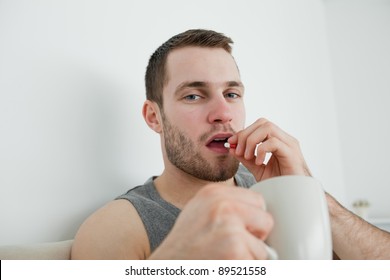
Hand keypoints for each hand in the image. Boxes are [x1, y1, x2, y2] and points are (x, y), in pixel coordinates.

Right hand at [149, 184, 273, 259]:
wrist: (168, 266)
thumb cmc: (184, 245)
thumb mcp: (200, 211)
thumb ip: (226, 205)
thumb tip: (258, 212)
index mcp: (214, 193)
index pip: (257, 201)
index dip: (252, 219)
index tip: (236, 229)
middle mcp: (223, 205)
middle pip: (266, 219)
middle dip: (256, 237)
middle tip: (232, 246)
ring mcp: (229, 227)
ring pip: (263, 247)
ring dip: (248, 257)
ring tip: (223, 257)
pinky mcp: (235, 250)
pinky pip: (257, 264)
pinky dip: (244, 268)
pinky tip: (224, 265)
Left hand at [228, 118, 310, 180]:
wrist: (293, 197)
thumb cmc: (279, 184)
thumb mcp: (257, 169)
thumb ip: (246, 158)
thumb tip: (231, 147)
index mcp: (278, 140)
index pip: (259, 126)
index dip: (242, 132)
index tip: (230, 143)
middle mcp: (285, 139)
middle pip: (262, 122)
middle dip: (245, 134)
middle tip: (238, 151)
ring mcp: (290, 145)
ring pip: (267, 128)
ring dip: (251, 141)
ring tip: (247, 156)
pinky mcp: (292, 154)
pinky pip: (273, 142)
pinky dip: (261, 150)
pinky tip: (259, 162)